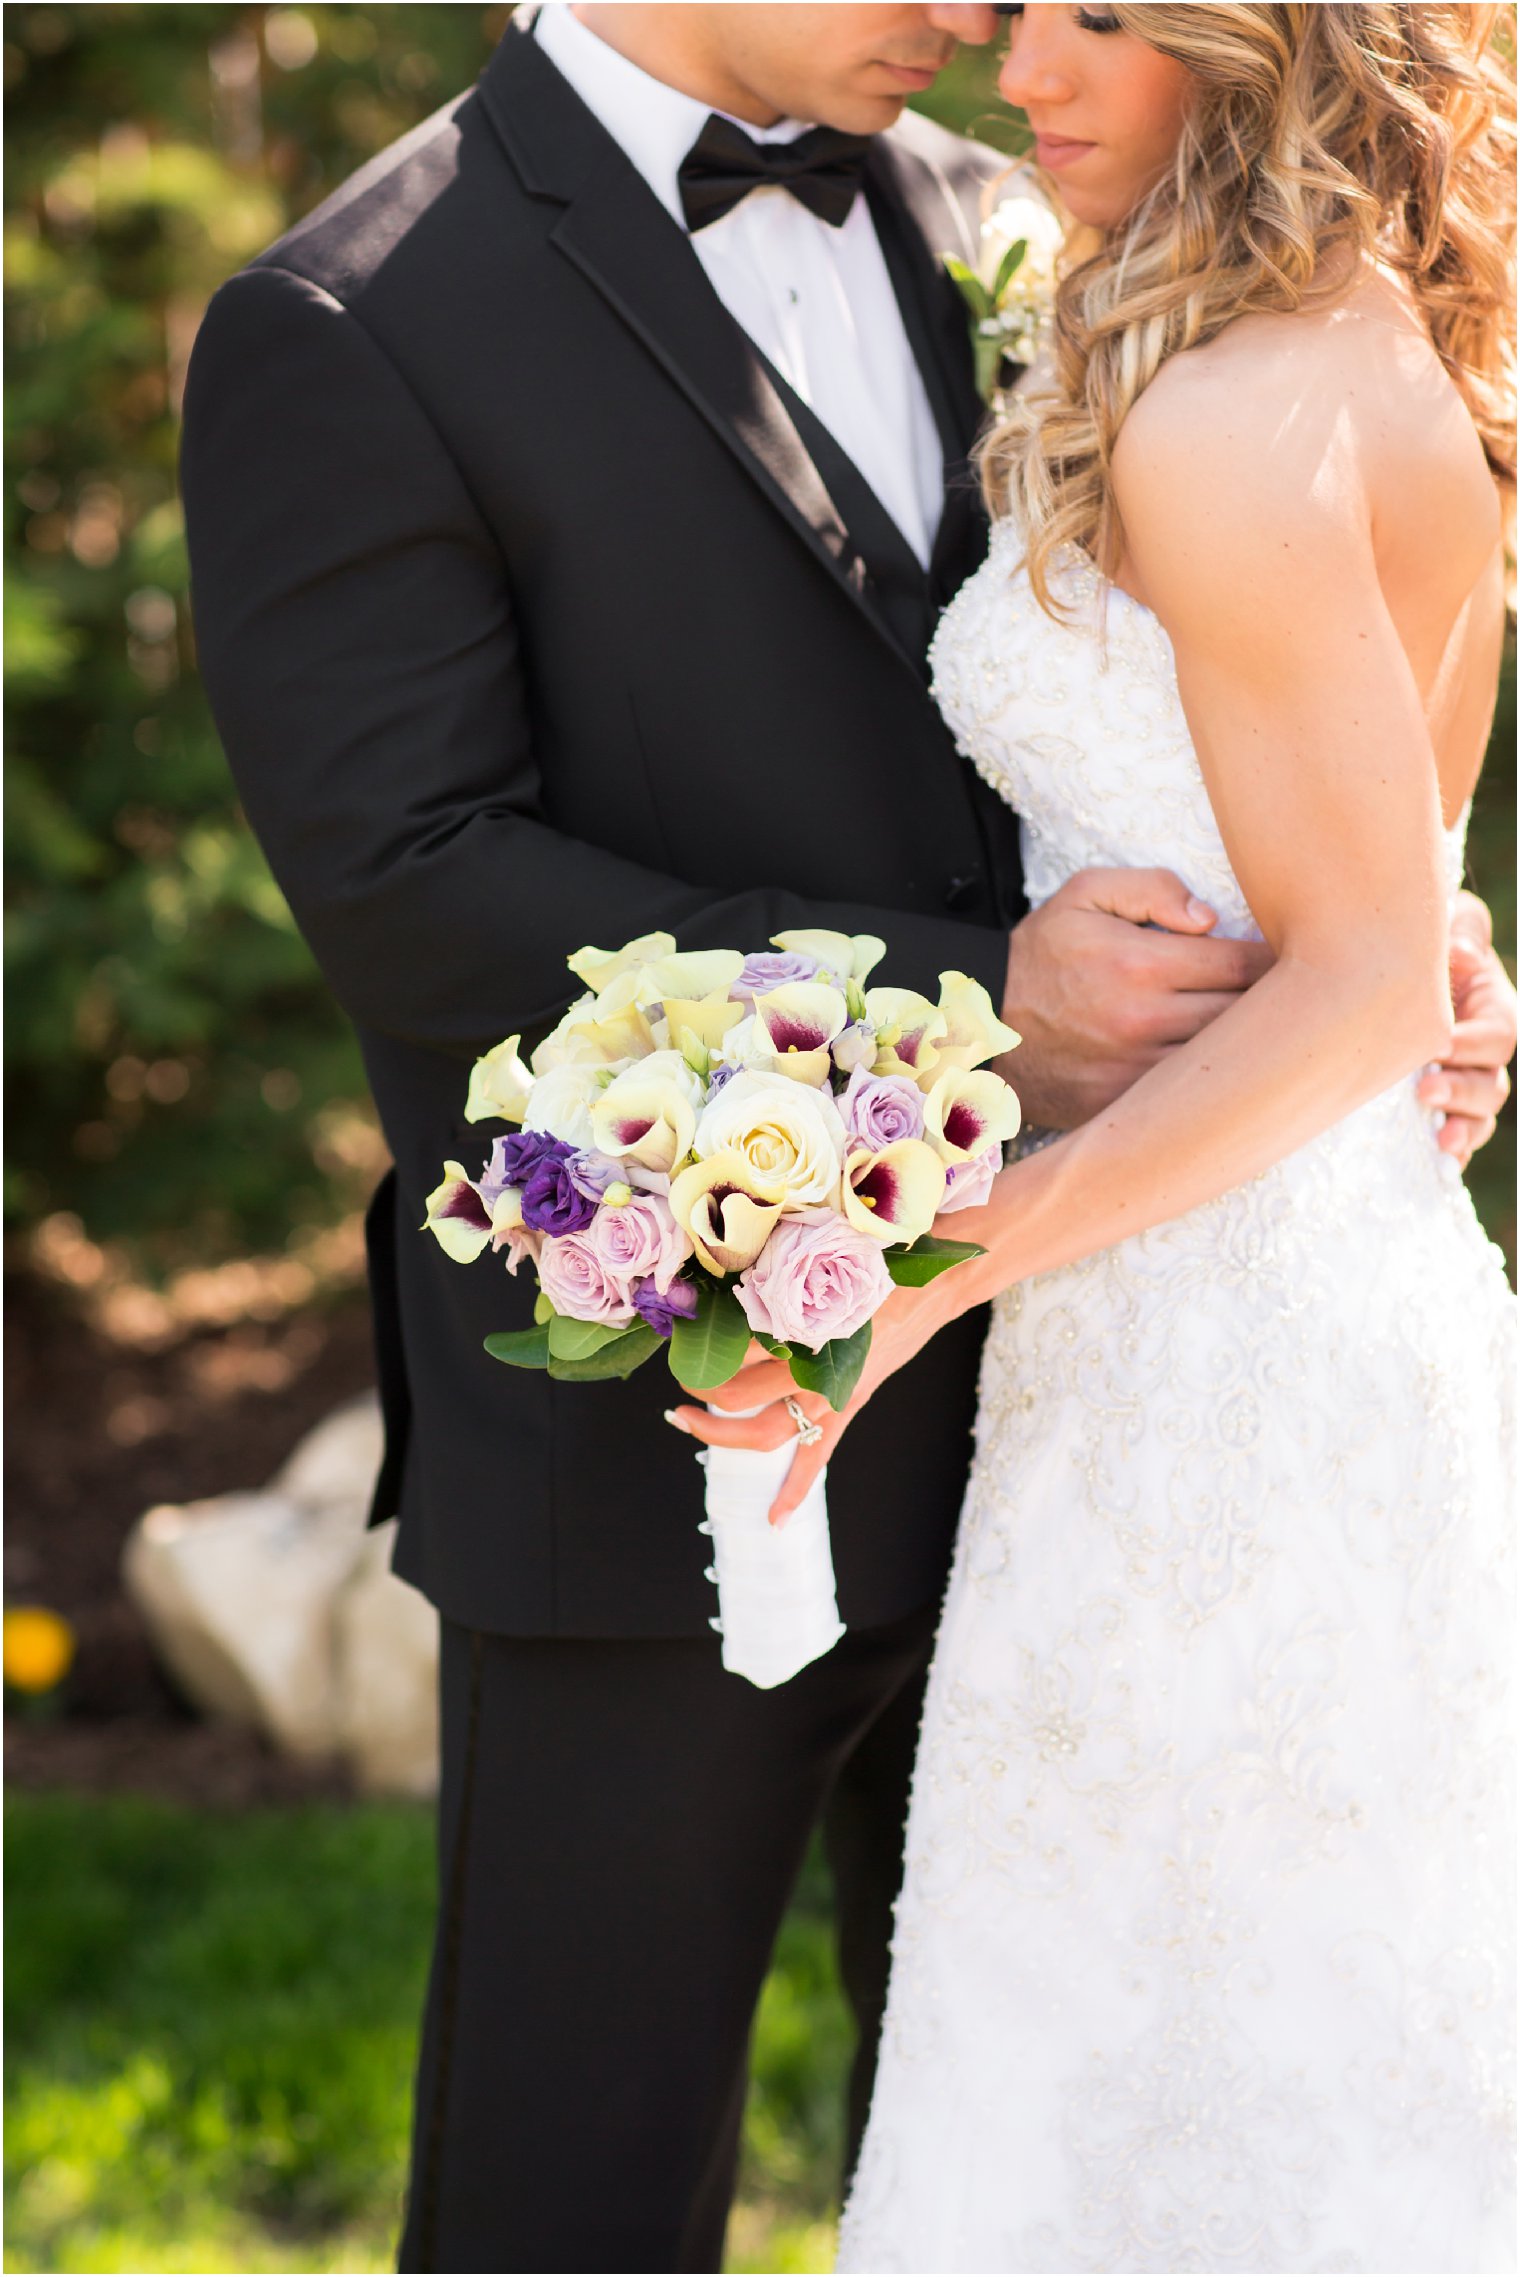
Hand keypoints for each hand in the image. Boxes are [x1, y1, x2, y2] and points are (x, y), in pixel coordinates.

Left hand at [667, 1283, 951, 1526]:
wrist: (929, 1293)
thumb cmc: (875, 1272)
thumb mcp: (820, 1270)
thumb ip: (779, 1287)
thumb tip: (730, 1290)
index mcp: (801, 1331)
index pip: (735, 1350)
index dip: (702, 1346)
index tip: (682, 1336)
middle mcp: (810, 1371)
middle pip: (738, 1394)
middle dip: (700, 1388)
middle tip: (679, 1376)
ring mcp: (828, 1398)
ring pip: (764, 1432)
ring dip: (721, 1434)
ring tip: (687, 1420)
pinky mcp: (845, 1411)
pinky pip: (815, 1458)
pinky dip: (794, 1490)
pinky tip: (774, 1520)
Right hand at [1000, 868, 1273, 1128]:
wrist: (981, 1024)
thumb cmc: (1041, 956)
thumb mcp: (1083, 894)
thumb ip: (1151, 888)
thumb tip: (1209, 918)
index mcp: (1141, 963)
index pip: (1244, 963)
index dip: (1273, 959)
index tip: (1284, 957)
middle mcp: (1144, 1020)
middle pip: (1245, 1015)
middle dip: (1270, 1001)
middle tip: (1285, 991)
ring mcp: (1135, 1069)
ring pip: (1223, 1059)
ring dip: (1244, 1044)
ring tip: (1259, 1028)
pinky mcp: (1124, 1103)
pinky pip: (1187, 1094)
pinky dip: (1207, 1079)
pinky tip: (1213, 1064)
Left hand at [1417, 890, 1515, 1165]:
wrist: (1376, 976)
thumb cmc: (1410, 947)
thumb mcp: (1438, 927)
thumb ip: (1459, 929)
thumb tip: (1462, 950)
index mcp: (1490, 1009)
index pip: (1498, 1033)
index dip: (1472, 1043)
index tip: (1438, 1046)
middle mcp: (1483, 1052)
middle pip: (1490, 1082)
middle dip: (1460, 1090)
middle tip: (1422, 1093)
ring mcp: (1465, 1084)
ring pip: (1479, 1115)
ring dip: (1462, 1128)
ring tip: (1439, 1139)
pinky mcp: (1443, 1108)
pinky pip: (1459, 1137)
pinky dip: (1455, 1151)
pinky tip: (1440, 1161)